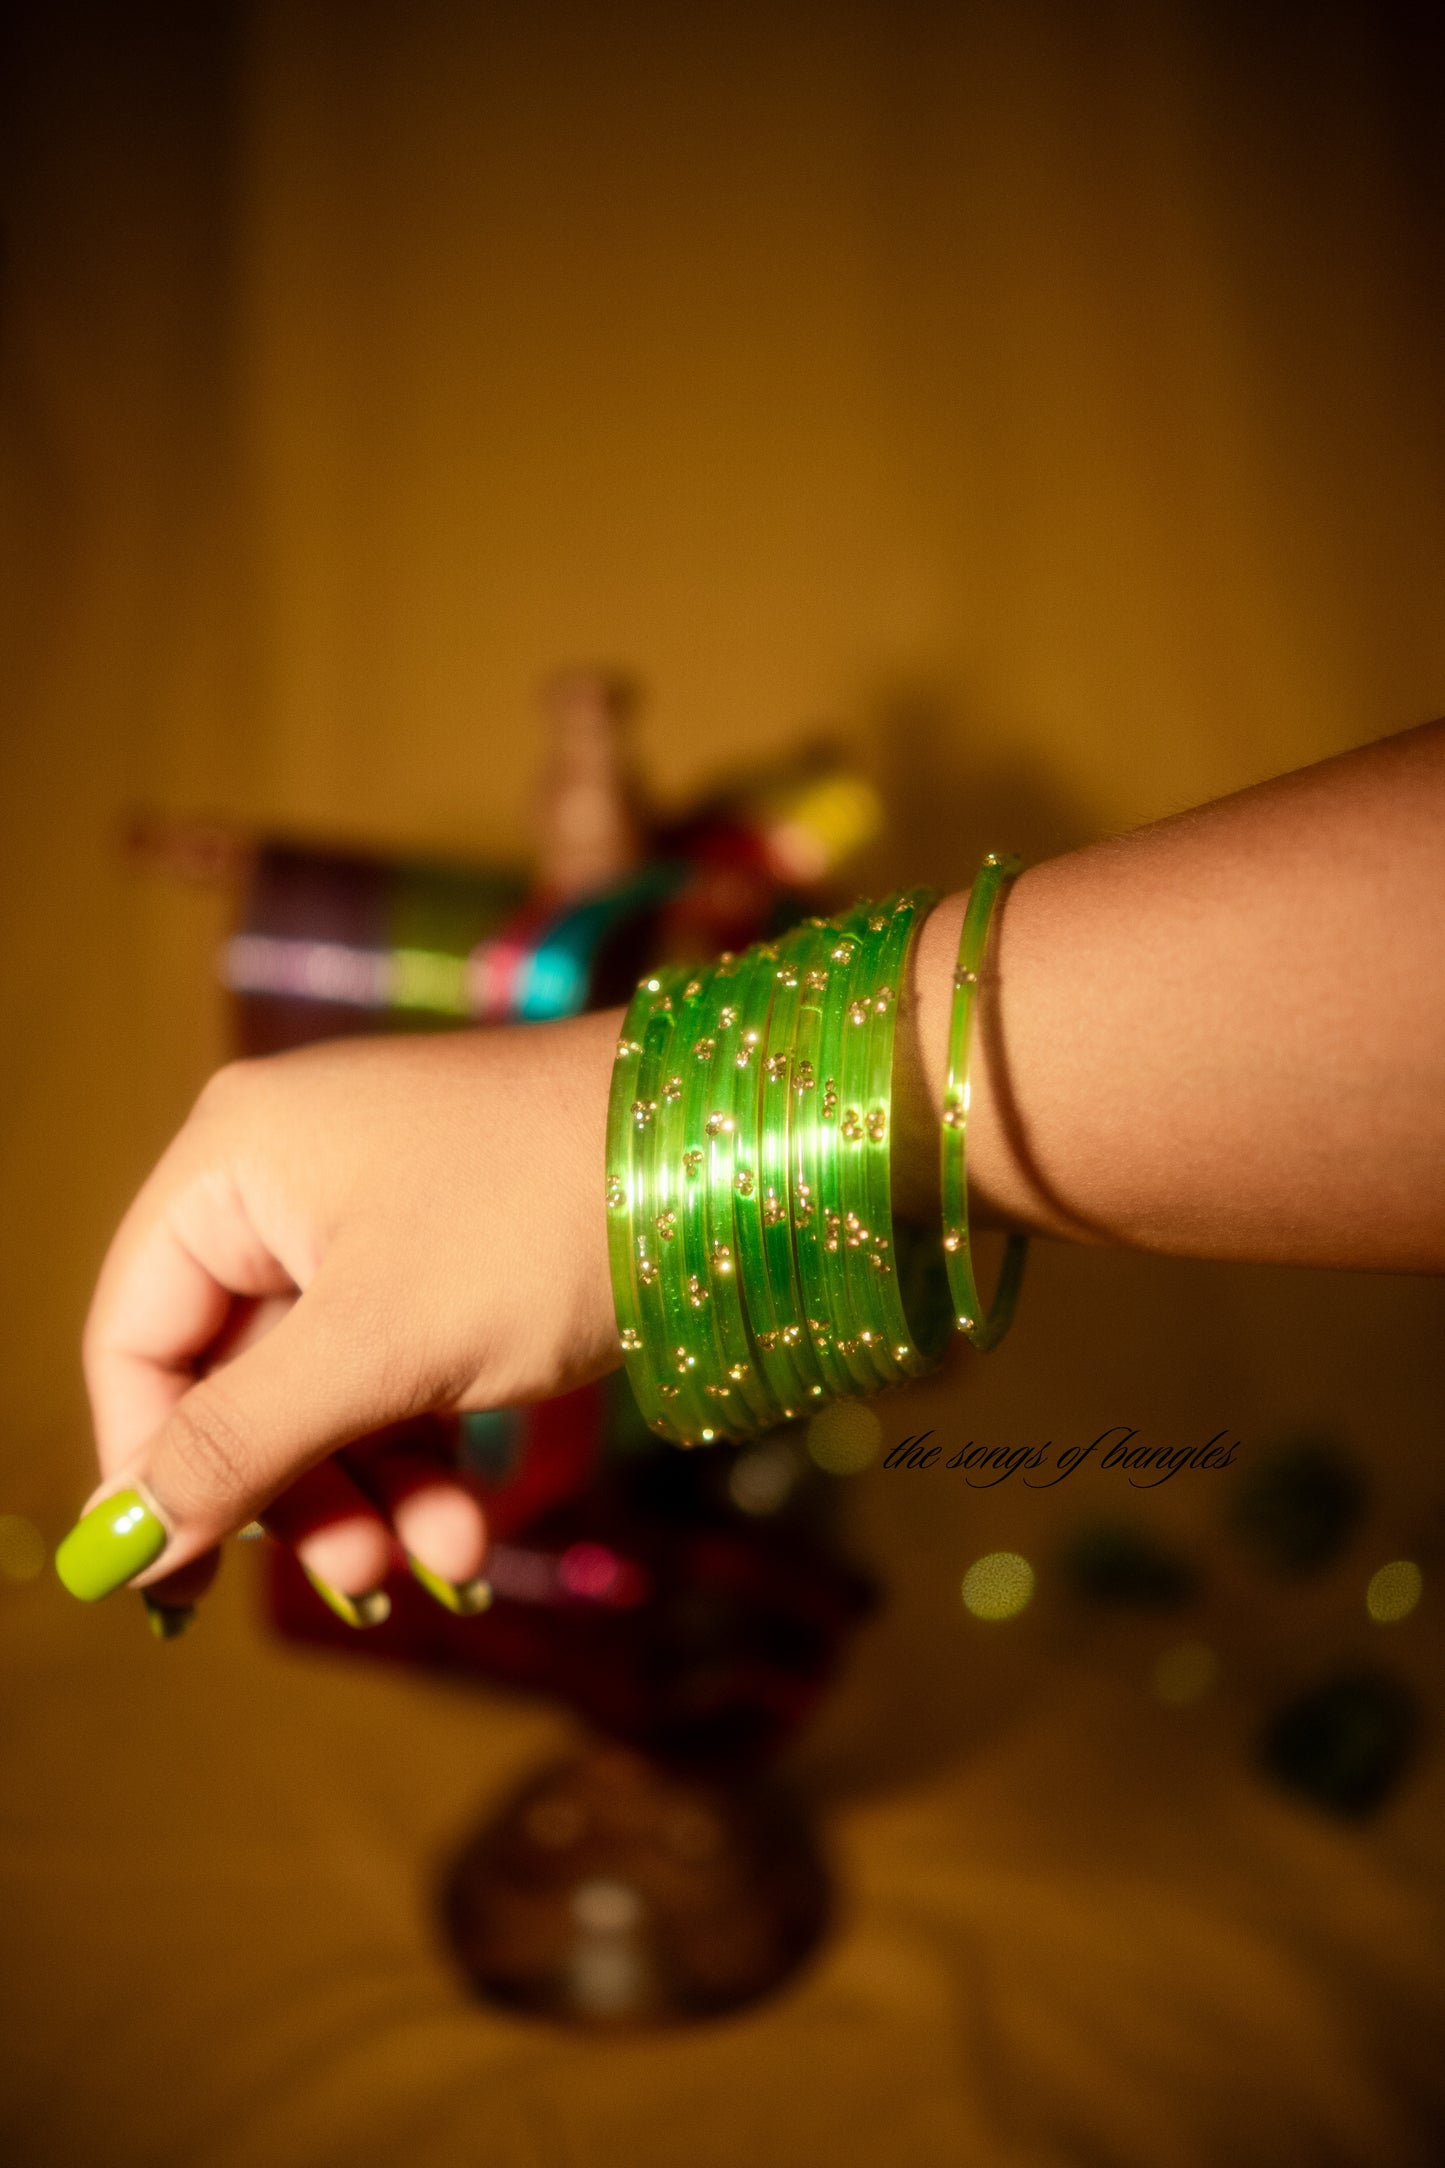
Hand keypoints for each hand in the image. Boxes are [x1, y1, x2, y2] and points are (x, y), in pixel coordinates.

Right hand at [59, 1007, 624, 1616]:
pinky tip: (468, 1531)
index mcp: (236, 1159)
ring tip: (451, 1565)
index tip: (180, 1582)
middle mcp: (290, 1178)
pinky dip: (427, 1453)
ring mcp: (375, 1217)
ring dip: (377, 1492)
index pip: (133, 1335)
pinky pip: (399, 1373)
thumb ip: (241, 1444)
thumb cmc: (539, 1219)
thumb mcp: (380, 1346)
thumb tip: (116, 1541)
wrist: (732, 1151)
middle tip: (363, 1578)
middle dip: (302, 1491)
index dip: (149, 1464)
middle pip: (235, 1376)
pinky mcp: (451, 1256)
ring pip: (327, 1392)